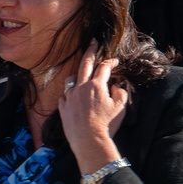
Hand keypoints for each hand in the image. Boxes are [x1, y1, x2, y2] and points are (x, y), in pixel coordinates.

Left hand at [58, 41, 128, 178]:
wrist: (89, 141)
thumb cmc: (107, 125)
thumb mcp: (120, 107)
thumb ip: (120, 92)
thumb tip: (115, 85)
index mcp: (96, 86)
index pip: (104, 67)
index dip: (110, 62)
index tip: (114, 61)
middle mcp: (81, 87)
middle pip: (85, 64)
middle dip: (90, 51)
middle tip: (92, 42)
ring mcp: (70, 97)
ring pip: (71, 79)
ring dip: (77, 75)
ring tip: (81, 75)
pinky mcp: (62, 107)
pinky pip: (65, 95)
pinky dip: (70, 94)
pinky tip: (74, 97)